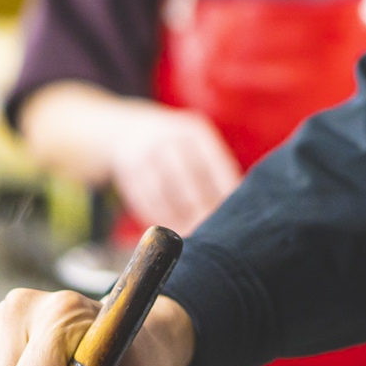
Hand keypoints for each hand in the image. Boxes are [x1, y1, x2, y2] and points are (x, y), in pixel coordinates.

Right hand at [109, 104, 243, 236]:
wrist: (128, 130)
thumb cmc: (178, 146)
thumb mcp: (196, 144)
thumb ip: (216, 168)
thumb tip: (237, 204)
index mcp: (194, 132)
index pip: (215, 164)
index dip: (225, 191)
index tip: (234, 214)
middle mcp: (170, 139)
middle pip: (191, 180)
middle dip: (203, 209)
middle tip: (214, 232)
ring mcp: (146, 155)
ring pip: (166, 194)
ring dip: (179, 219)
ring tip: (193, 234)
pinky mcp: (129, 173)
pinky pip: (147, 201)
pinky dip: (160, 218)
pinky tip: (171, 229)